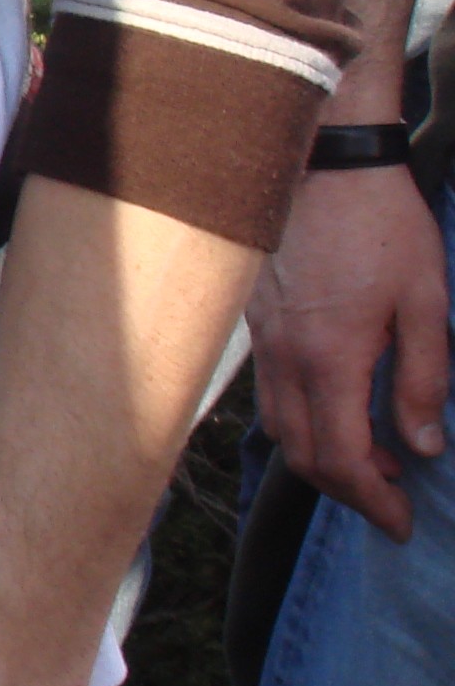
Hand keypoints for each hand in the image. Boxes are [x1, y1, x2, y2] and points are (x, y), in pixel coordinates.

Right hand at [247, 161, 448, 539]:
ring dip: (323, 458)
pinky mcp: (259, 323)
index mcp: (330, 358)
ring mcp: (264, 341)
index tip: (401, 521)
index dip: (372, 499)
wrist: (324, 164)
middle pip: (302, 454)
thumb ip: (425, 379)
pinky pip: (272, 394)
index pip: (340, 457)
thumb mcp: (426, 303)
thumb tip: (423, 446)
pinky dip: (304, 422)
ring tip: (371, 461)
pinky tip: (338, 412)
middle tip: (391, 502)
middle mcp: (285, 358)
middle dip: (347, 490)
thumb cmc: (383, 227)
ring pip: (281, 428)